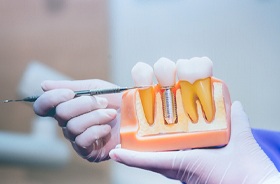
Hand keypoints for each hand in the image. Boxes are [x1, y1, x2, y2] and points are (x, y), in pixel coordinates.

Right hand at [33, 79, 121, 161]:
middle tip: (103, 102)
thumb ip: (71, 86)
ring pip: (73, 126)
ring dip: (95, 116)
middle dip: (84, 104)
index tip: (70, 93)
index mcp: (68, 107)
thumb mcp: (95, 87)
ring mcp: (77, 139)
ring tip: (110, 114)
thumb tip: (43, 85)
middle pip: (60, 114)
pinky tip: (108, 128)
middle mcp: (68, 124)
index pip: (43, 107)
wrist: (137, 114)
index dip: (51, 98)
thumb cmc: (117, 100)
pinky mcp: (87, 152)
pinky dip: (97, 130)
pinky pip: (82, 140)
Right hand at [109, 101, 278, 182]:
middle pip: (155, 148)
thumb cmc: (246, 165)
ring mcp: (176, 163)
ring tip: (118, 140)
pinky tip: (117, 153)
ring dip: (130, 150)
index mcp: (192, 150)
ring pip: (147, 156)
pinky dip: (132, 159)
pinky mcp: (175, 166)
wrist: (252, 183)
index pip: (171, 140)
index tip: (148, 119)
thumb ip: (235, 118)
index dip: (158, 131)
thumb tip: (235, 103)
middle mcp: (182, 158)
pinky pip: (150, 162)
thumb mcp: (238, 134)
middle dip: (140, 140)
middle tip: (128, 128)